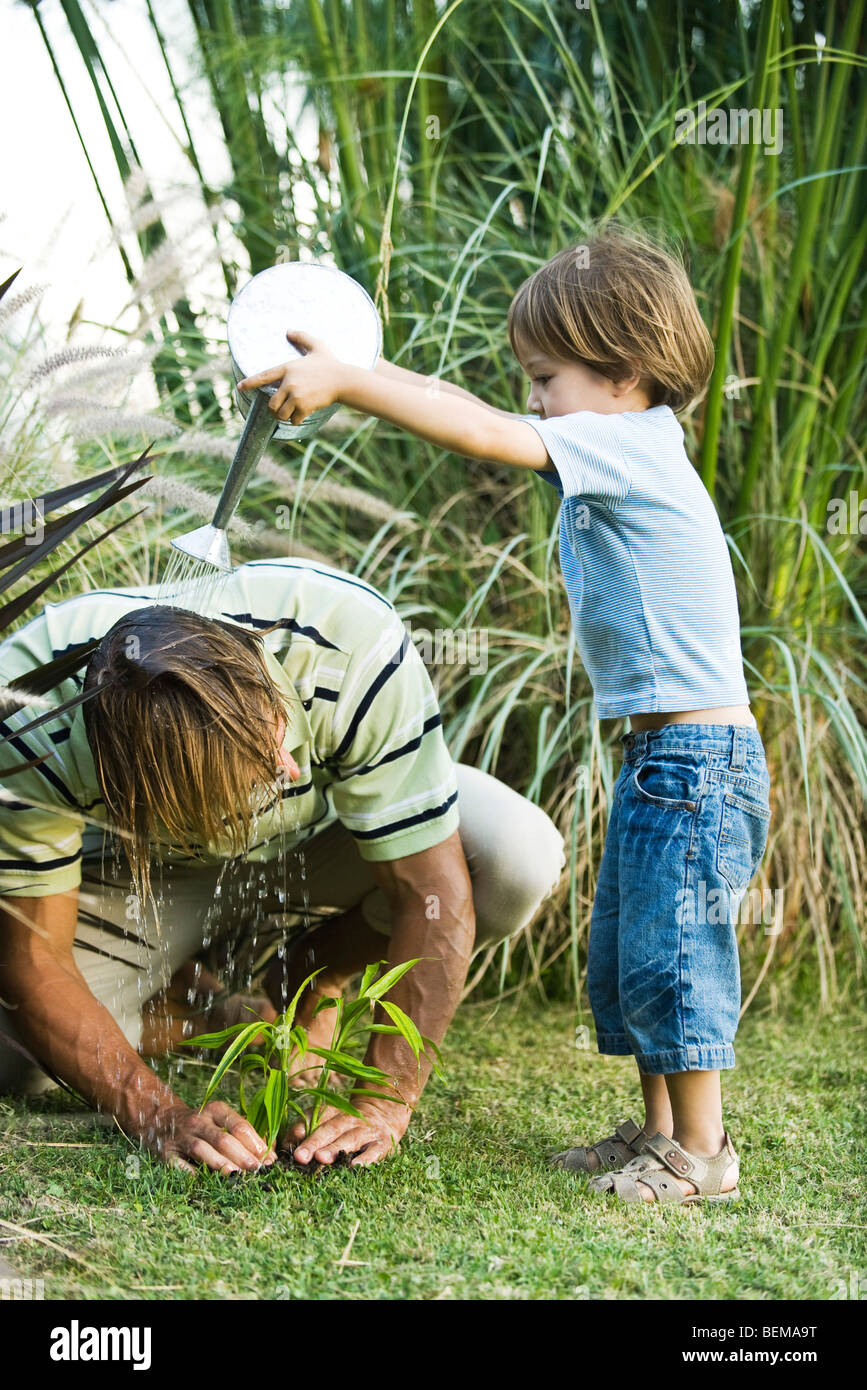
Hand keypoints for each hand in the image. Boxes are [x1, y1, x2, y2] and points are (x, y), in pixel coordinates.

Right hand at [136, 1098, 277, 1174]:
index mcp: (215, 1110)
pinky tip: (206, 1182)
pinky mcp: (166, 1153)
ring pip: (203, 1149)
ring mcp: (181, 1136)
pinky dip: (192, 1174)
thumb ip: (243, 1133)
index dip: (255, 1142)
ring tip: (237, 1176)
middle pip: (223, 1138)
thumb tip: (269, 1153)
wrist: (161, 1120)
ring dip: (221, 1163)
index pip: (239, 1125)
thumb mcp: (220, 1120)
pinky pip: (179, 1165)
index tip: (269, 1158)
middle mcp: (198, 1120)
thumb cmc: (202, 1125)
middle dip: (242, 1155)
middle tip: (257, 1169)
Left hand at [237, 330, 343, 423]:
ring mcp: (296, 396)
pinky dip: (295, 420)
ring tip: (289, 414)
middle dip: (274, 408)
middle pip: (271, 403)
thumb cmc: (330, 364)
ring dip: (283, 416)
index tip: (240, 388)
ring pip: (280, 413)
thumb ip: (302, 337)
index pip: (263, 376)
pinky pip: (293, 420)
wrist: (343, 380)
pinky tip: (301, 416)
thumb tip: (289, 331)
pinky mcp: (305, 407)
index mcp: (288, 368)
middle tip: (279, 409)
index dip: (250, 383)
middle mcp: (289, 383)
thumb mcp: (316, 346)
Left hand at [286, 1094, 411, 1168]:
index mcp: (334, 1111)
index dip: (302, 1129)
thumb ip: (307, 1129)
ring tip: (321, 1159)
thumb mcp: (330, 1120)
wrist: (386, 1113)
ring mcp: (367, 1131)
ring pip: (350, 1139)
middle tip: (300, 1156)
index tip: (289, 1142)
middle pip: (330, 1129)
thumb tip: (284, 1144)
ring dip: (336, 1148)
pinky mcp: (383, 1144)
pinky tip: (355, 1167)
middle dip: (314, 1143)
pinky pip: (375, 1151)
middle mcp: (350, 1120)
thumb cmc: (348, 1124)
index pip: (316, 1118)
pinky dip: (366, 1159)